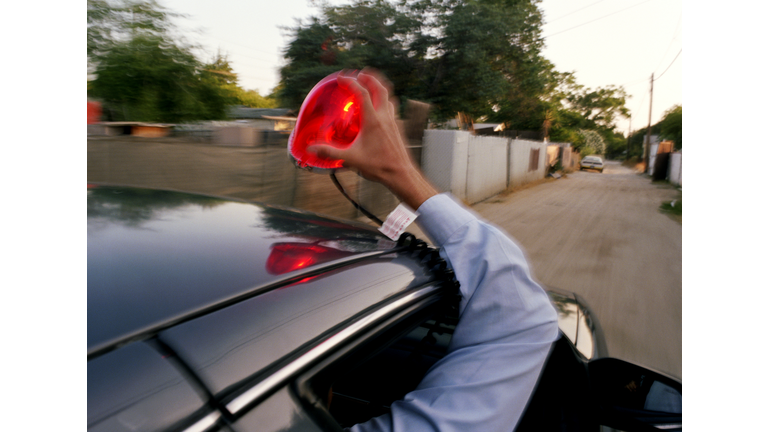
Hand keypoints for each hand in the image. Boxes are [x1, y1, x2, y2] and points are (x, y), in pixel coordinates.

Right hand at [308, 69, 437, 208]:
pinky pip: (392, 106)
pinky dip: (385, 99)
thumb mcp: (351, 159)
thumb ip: (330, 152)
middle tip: (359, 73)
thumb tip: (311, 148)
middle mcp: (385, 117)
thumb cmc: (378, 166)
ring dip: (380, 86)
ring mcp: (393, 121)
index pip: (362, 93)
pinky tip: (379, 106)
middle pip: (380, 88)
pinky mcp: (397, 127)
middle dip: (370, 77)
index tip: (341, 78)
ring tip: (370, 84)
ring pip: (389, 95)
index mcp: (373, 120)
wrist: (401, 174)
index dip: (351, 82)